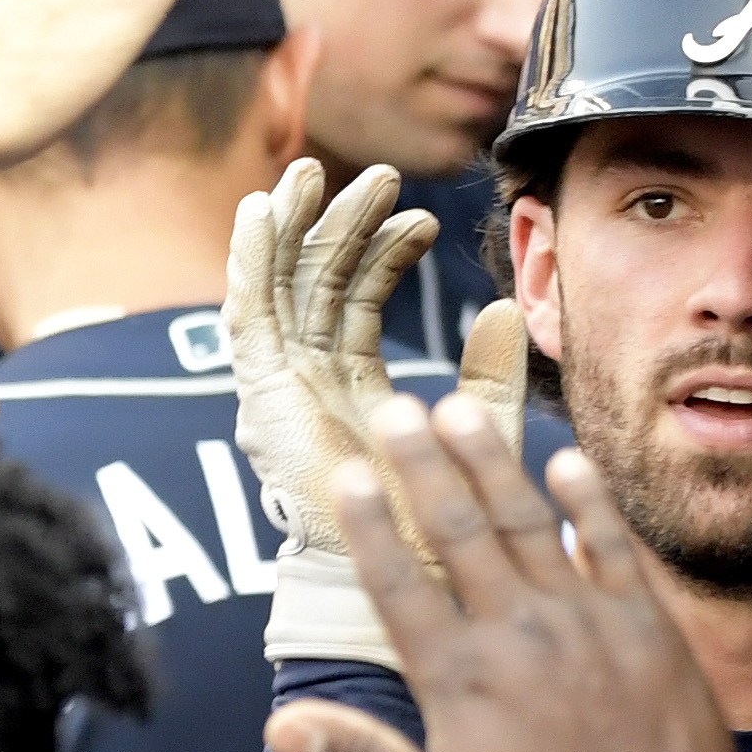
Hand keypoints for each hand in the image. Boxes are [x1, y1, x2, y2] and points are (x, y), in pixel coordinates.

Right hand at [228, 158, 445, 665]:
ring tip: (321, 172)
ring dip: (298, 225)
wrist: (419, 580)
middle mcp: (308, 382)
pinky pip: (246, 315)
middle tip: (380, 175)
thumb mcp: (479, 431)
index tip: (423, 218)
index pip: (355, 298)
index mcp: (351, 386)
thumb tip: (505, 308)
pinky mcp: (262, 398)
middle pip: (315, 281)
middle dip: (341, 223)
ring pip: (281, 288)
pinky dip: (249, 260)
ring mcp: (281, 389)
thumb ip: (490, 373)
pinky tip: (262, 208)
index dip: (383, 250)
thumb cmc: (448, 526)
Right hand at [265, 393, 733, 751]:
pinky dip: (587, 499)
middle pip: (456, 529)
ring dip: (490, 460)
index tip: (345, 472)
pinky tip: (565, 460)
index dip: (368, 523)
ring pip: (526, 520)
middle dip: (421, 464)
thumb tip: (281, 728)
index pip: (397, 581)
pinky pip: (611, 542)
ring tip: (460, 408)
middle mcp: (513, 629)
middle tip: (395, 407)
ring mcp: (581, 616)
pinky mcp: (642, 621)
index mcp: (456, 675)